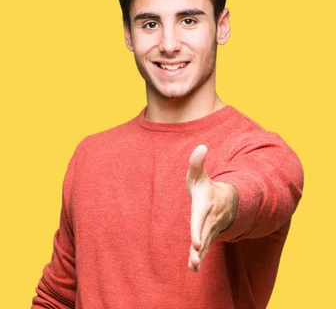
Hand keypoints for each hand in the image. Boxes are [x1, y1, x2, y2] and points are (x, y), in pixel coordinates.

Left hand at [186, 145, 237, 271]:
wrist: (224, 201)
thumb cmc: (206, 188)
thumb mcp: (199, 175)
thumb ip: (197, 163)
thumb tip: (201, 146)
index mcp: (204, 207)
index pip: (200, 219)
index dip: (198, 230)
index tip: (196, 242)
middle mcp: (208, 220)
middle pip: (204, 234)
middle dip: (200, 245)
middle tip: (196, 254)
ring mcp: (209, 230)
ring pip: (206, 244)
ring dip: (199, 256)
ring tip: (194, 266)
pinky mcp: (207, 237)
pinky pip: (204, 249)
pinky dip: (198, 259)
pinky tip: (193, 270)